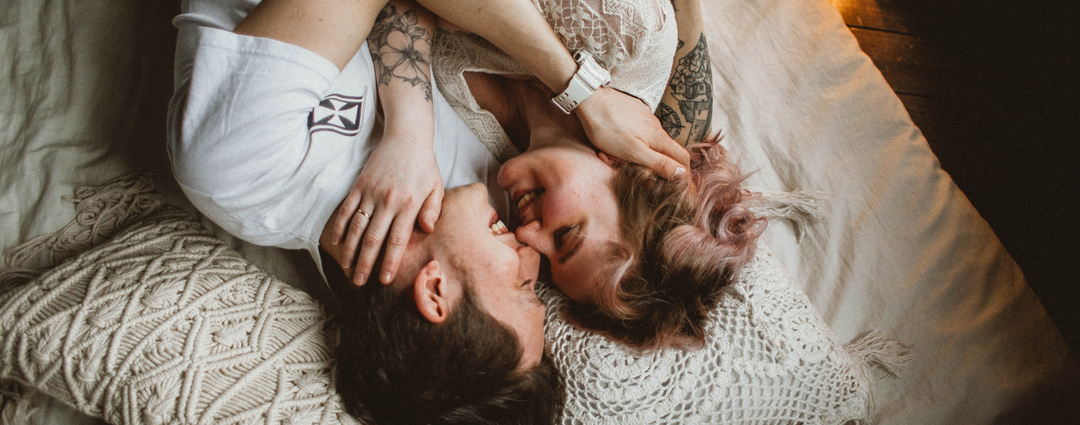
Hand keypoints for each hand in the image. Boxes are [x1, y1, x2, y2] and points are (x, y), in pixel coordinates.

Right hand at [331, 137, 442, 284]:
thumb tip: (428, 231)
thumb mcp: (436, 187)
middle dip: (365, 264)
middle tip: (359, 282)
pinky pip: (346, 210)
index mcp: (408, 205)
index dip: (389, 262)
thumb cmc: (424, 166)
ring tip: (346, 269)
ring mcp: (371, 193)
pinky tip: (336, 243)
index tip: (384, 280)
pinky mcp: (359, 185)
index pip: (396, 240)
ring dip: (349, 250)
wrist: (406, 138)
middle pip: (373, 239)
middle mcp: (387, 201)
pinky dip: (339, 227)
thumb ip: (432, 210)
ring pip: (356, 228)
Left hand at [575, 87, 690, 178]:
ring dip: (635, 155)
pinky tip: (611, 144)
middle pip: (665, 152)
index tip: (675, 184)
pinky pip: (637, 132)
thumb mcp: (633, 153)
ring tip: (611, 157)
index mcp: (659, 138)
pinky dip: (628, 142)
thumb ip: (659, 163)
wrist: (590, 100)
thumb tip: (683, 174)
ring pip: (649, 142)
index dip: (683, 173)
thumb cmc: (608, 129)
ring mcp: (645, 117)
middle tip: (632, 171)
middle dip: (653, 166)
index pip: (683, 158)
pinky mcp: (634, 111)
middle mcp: (656, 127)